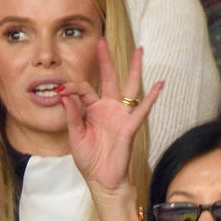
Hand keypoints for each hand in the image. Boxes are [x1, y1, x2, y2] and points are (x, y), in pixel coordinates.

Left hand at [59, 39, 161, 195]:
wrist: (102, 179)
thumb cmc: (89, 159)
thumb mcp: (75, 135)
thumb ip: (72, 115)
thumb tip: (64, 94)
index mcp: (93, 109)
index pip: (83, 89)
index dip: (71, 87)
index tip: (60, 87)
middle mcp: (108, 108)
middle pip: (109, 78)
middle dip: (105, 60)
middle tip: (102, 40)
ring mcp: (121, 116)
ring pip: (129, 87)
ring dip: (134, 69)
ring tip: (140, 51)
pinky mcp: (129, 127)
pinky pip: (142, 110)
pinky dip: (151, 98)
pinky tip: (160, 84)